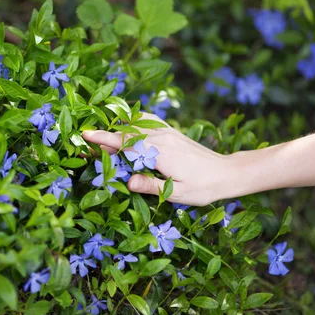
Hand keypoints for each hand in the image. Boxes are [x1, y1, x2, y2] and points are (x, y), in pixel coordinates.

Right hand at [82, 113, 233, 205]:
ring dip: (119, 128)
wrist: (228, 172)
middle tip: (91, 143)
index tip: (86, 134)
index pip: (126, 142)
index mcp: (160, 152)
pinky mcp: (171, 132)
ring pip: (136, 124)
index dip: (104, 138)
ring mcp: (167, 132)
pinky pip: (148, 121)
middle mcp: (161, 137)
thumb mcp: (178, 193)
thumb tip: (128, 183)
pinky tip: (128, 127)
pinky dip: (133, 122)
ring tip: (106, 137)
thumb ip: (152, 187)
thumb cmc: (204, 187)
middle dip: (107, 135)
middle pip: (127, 131)